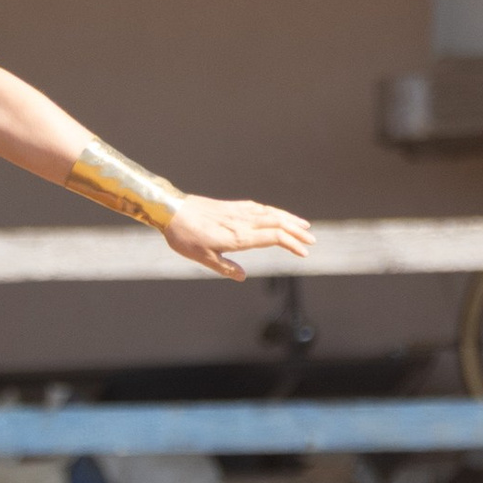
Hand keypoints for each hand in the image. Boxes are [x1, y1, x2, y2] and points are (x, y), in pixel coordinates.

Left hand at [162, 196, 312, 282]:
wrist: (171, 210)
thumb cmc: (185, 237)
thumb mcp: (203, 258)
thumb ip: (225, 267)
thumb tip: (242, 276)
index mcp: (239, 236)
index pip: (273, 237)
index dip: (291, 244)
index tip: (303, 252)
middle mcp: (242, 222)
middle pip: (278, 223)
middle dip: (297, 232)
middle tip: (312, 240)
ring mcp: (238, 212)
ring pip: (270, 213)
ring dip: (289, 219)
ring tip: (303, 225)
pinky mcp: (231, 206)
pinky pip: (258, 207)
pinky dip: (272, 211)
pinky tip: (276, 214)